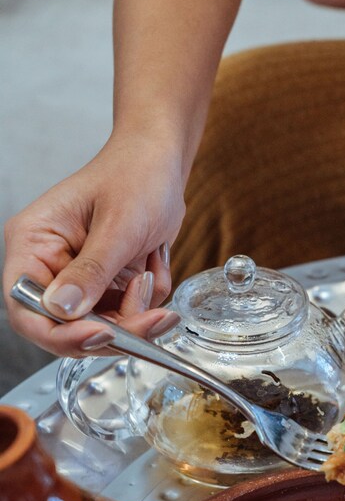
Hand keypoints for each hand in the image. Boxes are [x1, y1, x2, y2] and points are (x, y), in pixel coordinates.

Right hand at [2, 133, 184, 357]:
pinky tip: (153, 265)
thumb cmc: (135, 176)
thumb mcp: (118, 224)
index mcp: (34, 243)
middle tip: (151, 319)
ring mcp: (80, 280)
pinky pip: (127, 315)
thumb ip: (92, 270)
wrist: (162, 164)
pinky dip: (148, 301)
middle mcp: (50, 266)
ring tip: (151, 273)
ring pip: (104, 328)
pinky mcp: (107, 286)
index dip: (59, 333)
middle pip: (68, 327)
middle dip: (115, 329)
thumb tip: (62, 311)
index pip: (26, 308)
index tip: (102, 336)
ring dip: (137, 314)